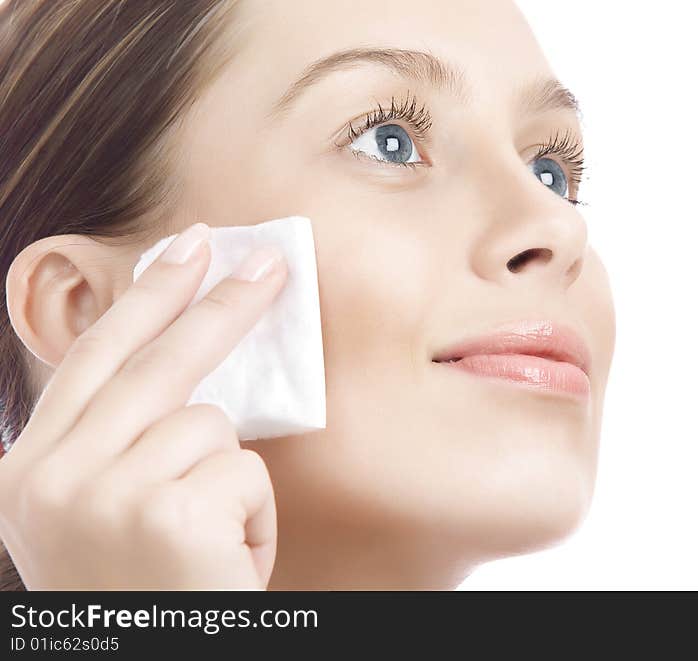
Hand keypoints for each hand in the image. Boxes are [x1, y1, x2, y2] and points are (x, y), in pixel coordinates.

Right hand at [0, 223, 286, 588]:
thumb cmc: (140, 594)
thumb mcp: (99, 515)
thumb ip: (118, 440)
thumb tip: (183, 359)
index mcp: (24, 475)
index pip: (92, 359)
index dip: (144, 298)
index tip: (184, 247)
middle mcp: (47, 480)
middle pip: (157, 361)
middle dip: (221, 304)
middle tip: (268, 260)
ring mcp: (103, 494)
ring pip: (212, 426)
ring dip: (230, 481)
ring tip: (208, 542)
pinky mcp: (166, 515)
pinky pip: (245, 474)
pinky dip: (253, 519)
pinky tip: (223, 562)